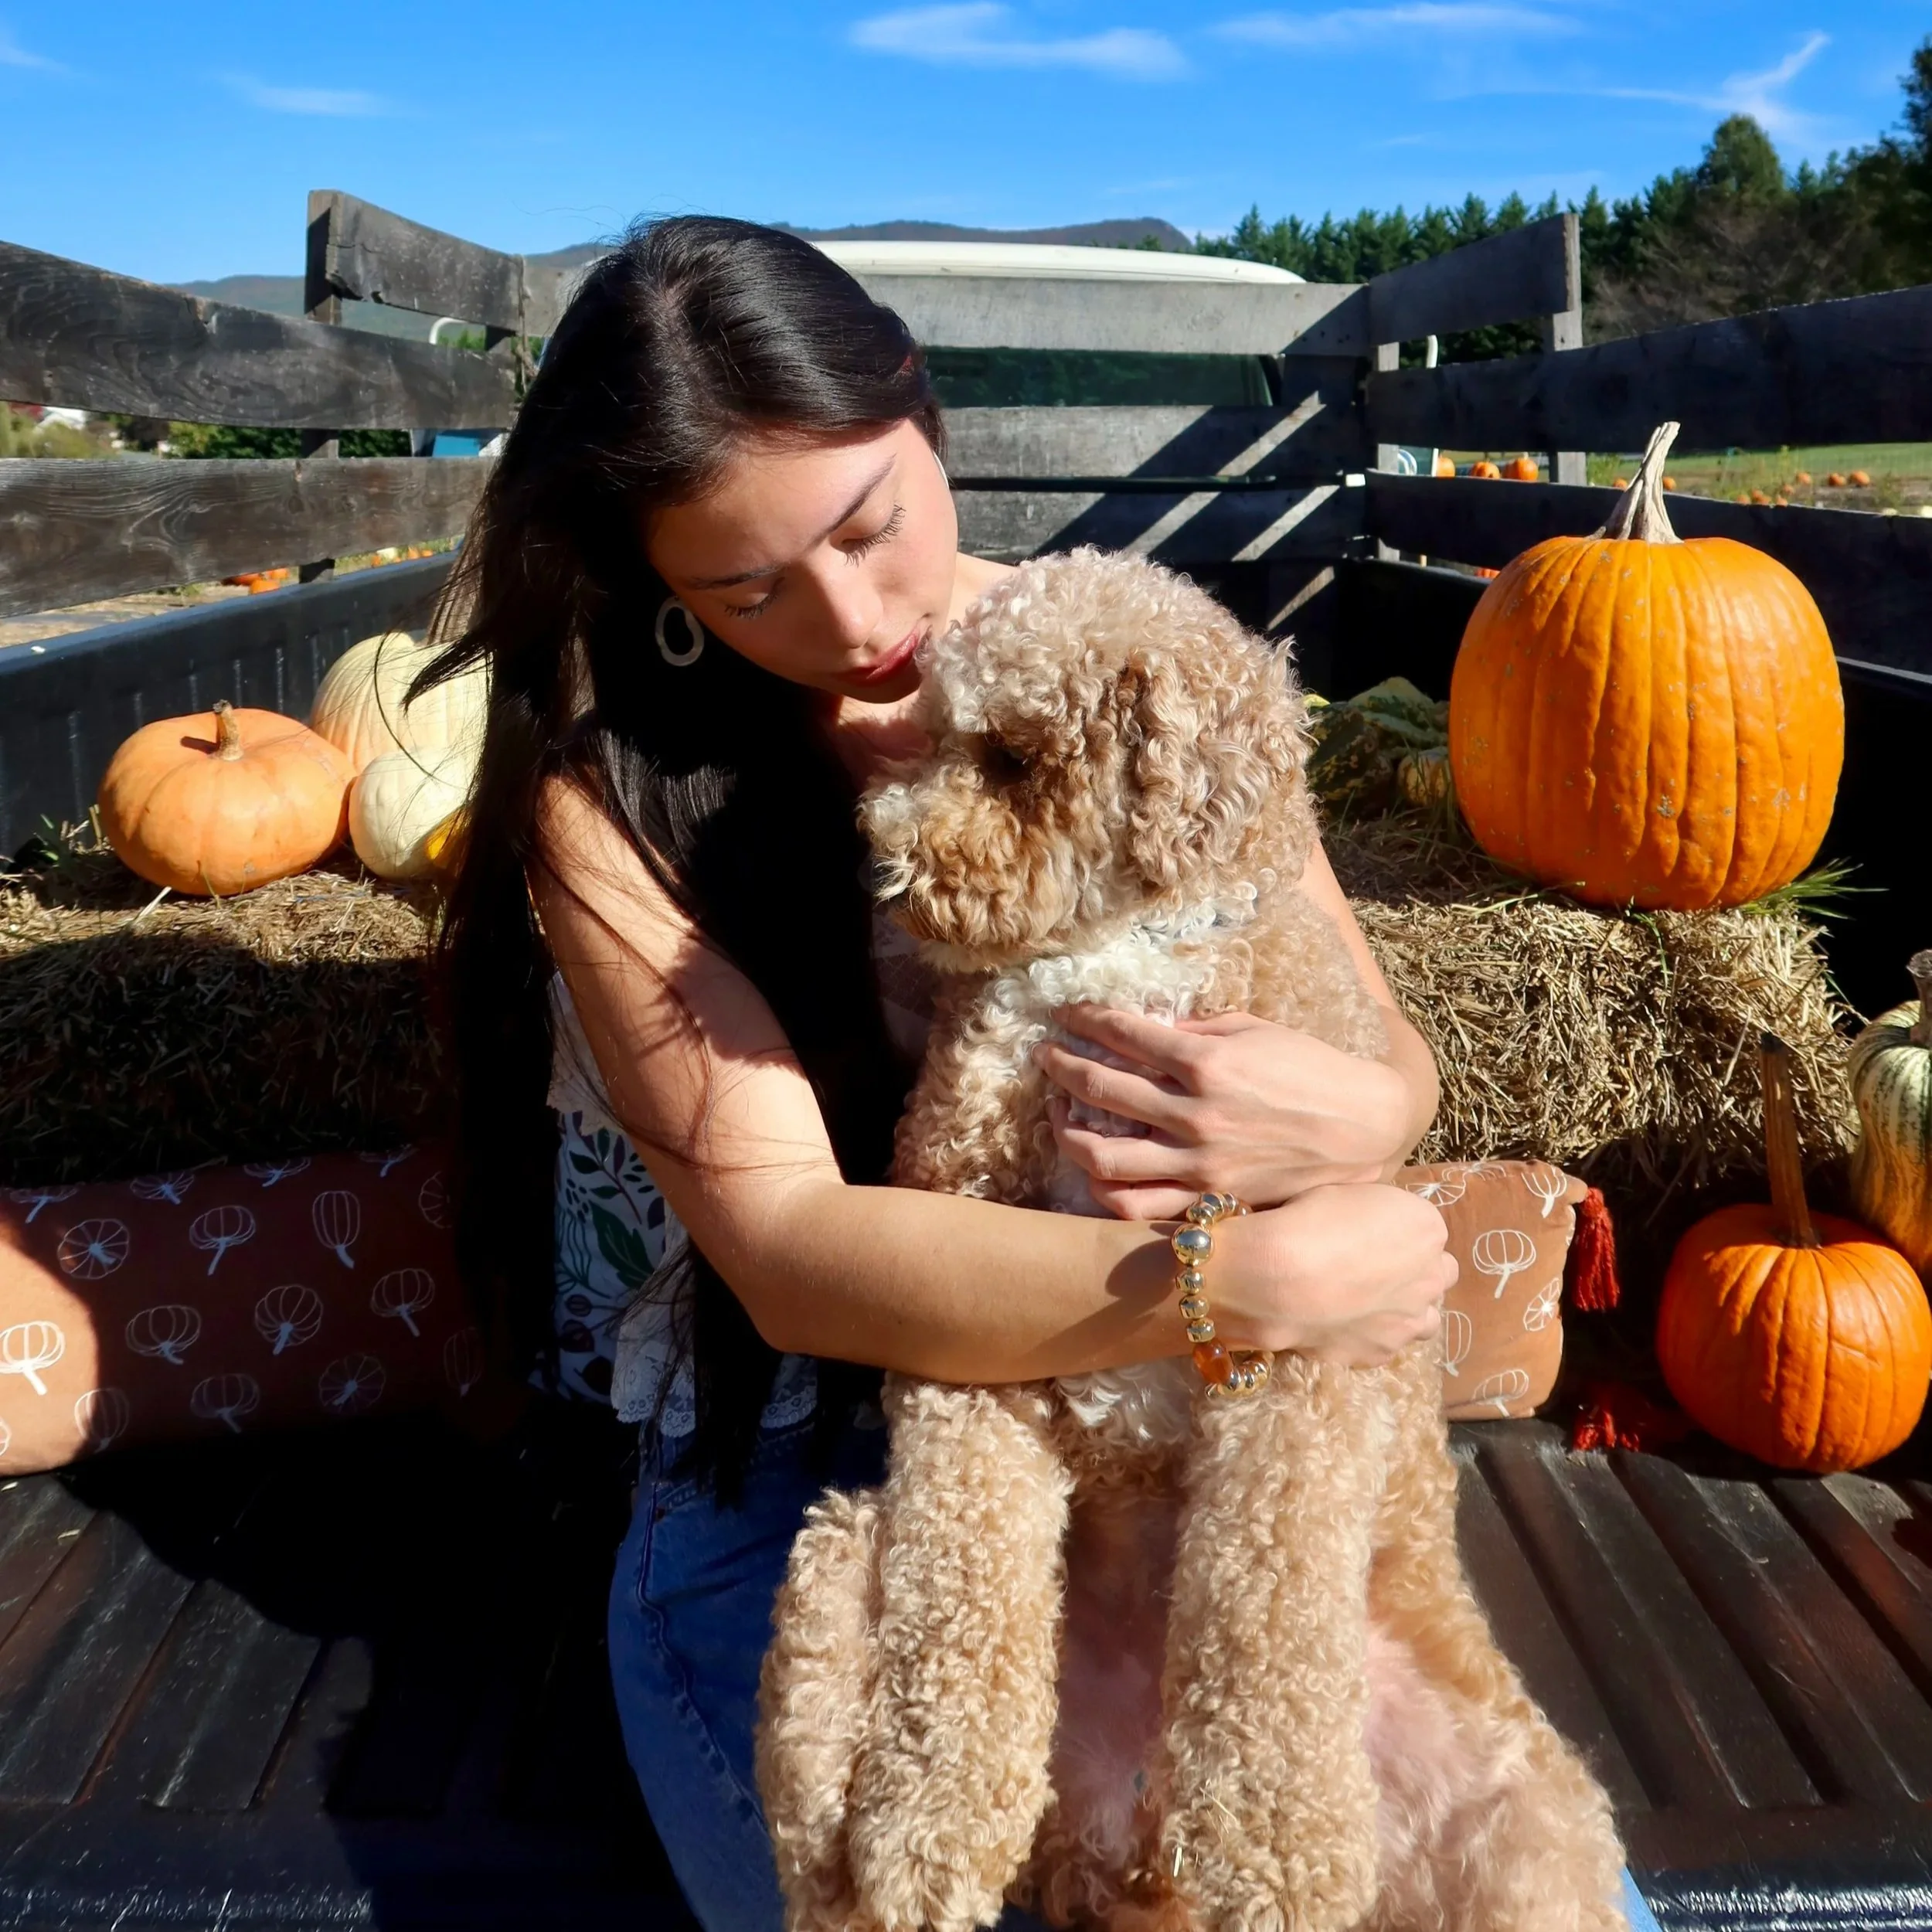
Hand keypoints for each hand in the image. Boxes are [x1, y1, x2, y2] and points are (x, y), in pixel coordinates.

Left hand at [1035, 1006, 1412, 1220]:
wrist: (1364, 1128)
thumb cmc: (1310, 1069)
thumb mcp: (1253, 1031)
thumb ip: (1193, 1031)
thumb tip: (1142, 1029)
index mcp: (1208, 1062)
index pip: (1122, 1034)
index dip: (1084, 1020)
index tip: (1065, 1014)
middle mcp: (1196, 1114)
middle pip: (1099, 1089)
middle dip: (1061, 1067)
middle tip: (1046, 1056)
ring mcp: (1199, 1163)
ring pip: (1103, 1157)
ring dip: (1066, 1133)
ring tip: (1059, 1116)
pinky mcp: (1208, 1199)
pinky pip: (1137, 1206)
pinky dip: (1103, 1190)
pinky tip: (1095, 1169)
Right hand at [1213, 1184, 1456, 1366]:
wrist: (1281, 1276)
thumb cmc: (1311, 1219)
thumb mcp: (1348, 1192)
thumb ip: (1375, 1218)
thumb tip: (1369, 1231)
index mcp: (1425, 1229)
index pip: (1431, 1235)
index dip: (1406, 1238)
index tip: (1378, 1237)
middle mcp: (1429, 1280)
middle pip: (1438, 1280)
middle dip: (1415, 1277)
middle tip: (1375, 1272)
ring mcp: (1406, 1324)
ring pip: (1421, 1323)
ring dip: (1403, 1314)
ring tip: (1363, 1306)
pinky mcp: (1376, 1355)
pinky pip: (1381, 1347)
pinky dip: (1366, 1338)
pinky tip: (1337, 1328)